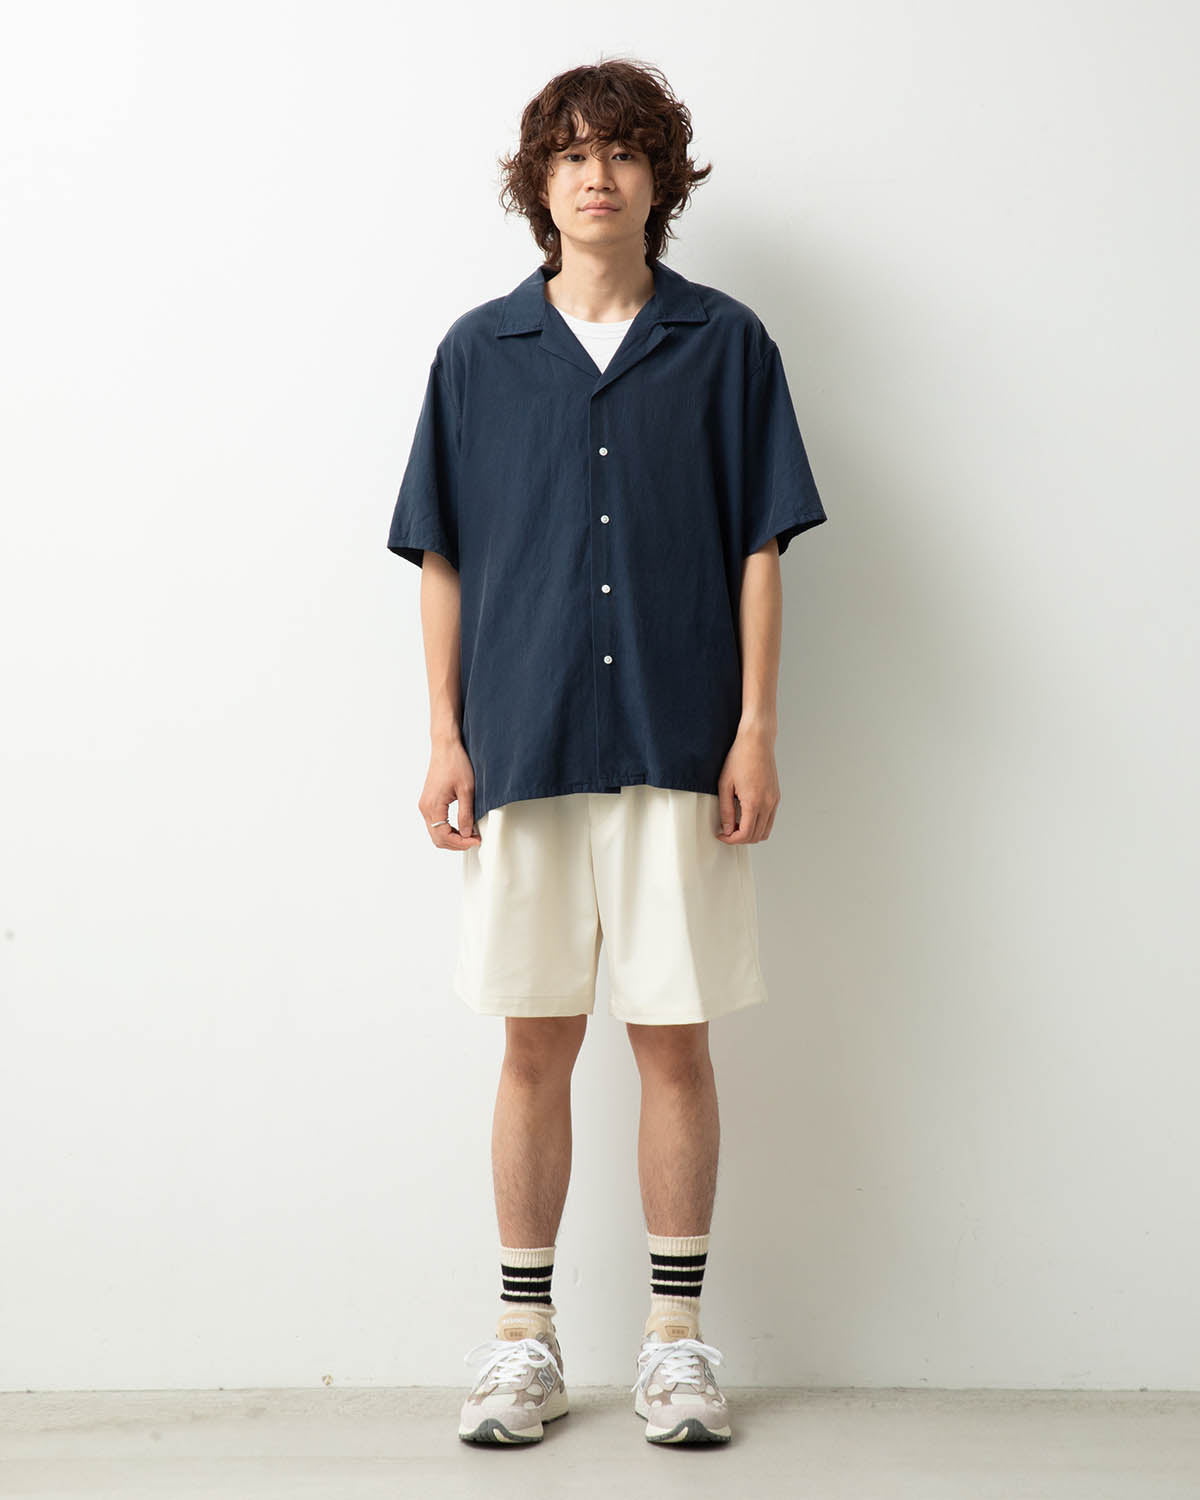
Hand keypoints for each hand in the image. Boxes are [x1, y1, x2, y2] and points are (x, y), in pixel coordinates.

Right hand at [418, 740, 482, 848]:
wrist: (446, 747)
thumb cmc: (455, 763)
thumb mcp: (467, 790)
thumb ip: (466, 814)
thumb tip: (467, 834)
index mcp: (433, 806)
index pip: (444, 836)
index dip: (461, 842)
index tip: (476, 841)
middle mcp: (425, 808)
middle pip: (437, 838)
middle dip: (456, 843)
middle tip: (474, 841)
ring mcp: (425, 805)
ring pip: (435, 833)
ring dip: (452, 838)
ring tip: (470, 835)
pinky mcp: (428, 802)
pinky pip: (435, 824)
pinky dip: (447, 830)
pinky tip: (461, 827)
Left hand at [716, 729, 779, 843]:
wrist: (757, 741)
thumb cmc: (740, 758)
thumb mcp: (725, 785)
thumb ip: (726, 810)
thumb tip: (727, 829)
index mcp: (754, 802)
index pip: (745, 834)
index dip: (731, 840)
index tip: (721, 835)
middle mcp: (768, 803)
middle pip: (756, 836)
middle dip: (739, 838)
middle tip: (726, 831)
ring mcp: (774, 800)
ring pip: (765, 831)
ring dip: (750, 833)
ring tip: (735, 824)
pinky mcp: (776, 796)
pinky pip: (770, 820)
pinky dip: (758, 824)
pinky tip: (746, 816)